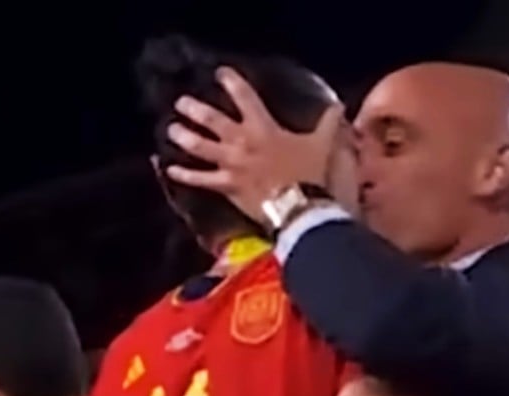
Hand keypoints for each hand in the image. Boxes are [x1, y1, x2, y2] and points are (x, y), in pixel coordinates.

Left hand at [165, 66, 345, 223]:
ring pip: (200, 147)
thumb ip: (329, 124)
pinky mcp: (226, 186)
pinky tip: (170, 170)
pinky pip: (200, 179)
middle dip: (195, 109)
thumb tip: (339, 107)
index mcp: (264, 127)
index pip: (245, 97)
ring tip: (171, 129)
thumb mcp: (324, 144)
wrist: (300, 207)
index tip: (220, 74)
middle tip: (181, 102)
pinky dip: (184, 175)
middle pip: (212, 120)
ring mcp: (231, 164)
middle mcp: (242, 141)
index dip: (231, 83)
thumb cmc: (311, 174)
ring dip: (184, 137)